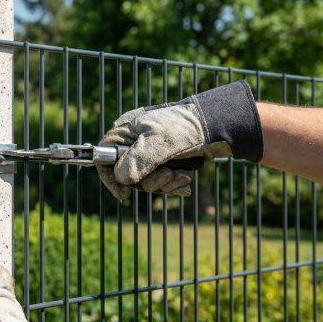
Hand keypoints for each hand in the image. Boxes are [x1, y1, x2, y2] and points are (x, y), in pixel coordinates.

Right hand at [97, 80, 262, 200]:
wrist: (218, 127)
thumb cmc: (188, 127)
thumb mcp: (161, 141)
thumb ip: (139, 159)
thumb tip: (121, 179)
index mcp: (126, 131)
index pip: (104, 157)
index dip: (110, 177)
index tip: (124, 194)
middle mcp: (133, 143)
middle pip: (126, 175)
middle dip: (149, 181)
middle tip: (168, 175)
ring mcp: (148, 154)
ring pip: (145, 182)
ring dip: (165, 183)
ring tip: (182, 175)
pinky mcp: (162, 163)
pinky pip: (159, 182)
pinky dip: (173, 184)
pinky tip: (185, 178)